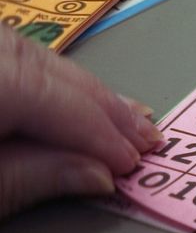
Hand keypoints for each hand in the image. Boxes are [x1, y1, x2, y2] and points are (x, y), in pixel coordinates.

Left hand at [0, 26, 161, 217]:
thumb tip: (96, 175)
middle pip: (49, 72)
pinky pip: (12, 53)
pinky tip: (72, 94)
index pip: (55, 100)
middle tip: (145, 139)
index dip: (100, 134)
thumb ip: (31, 179)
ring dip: (84, 91)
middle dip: (103, 109)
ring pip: (35, 56)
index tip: (131, 162)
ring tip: (124, 119)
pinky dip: (48, 77)